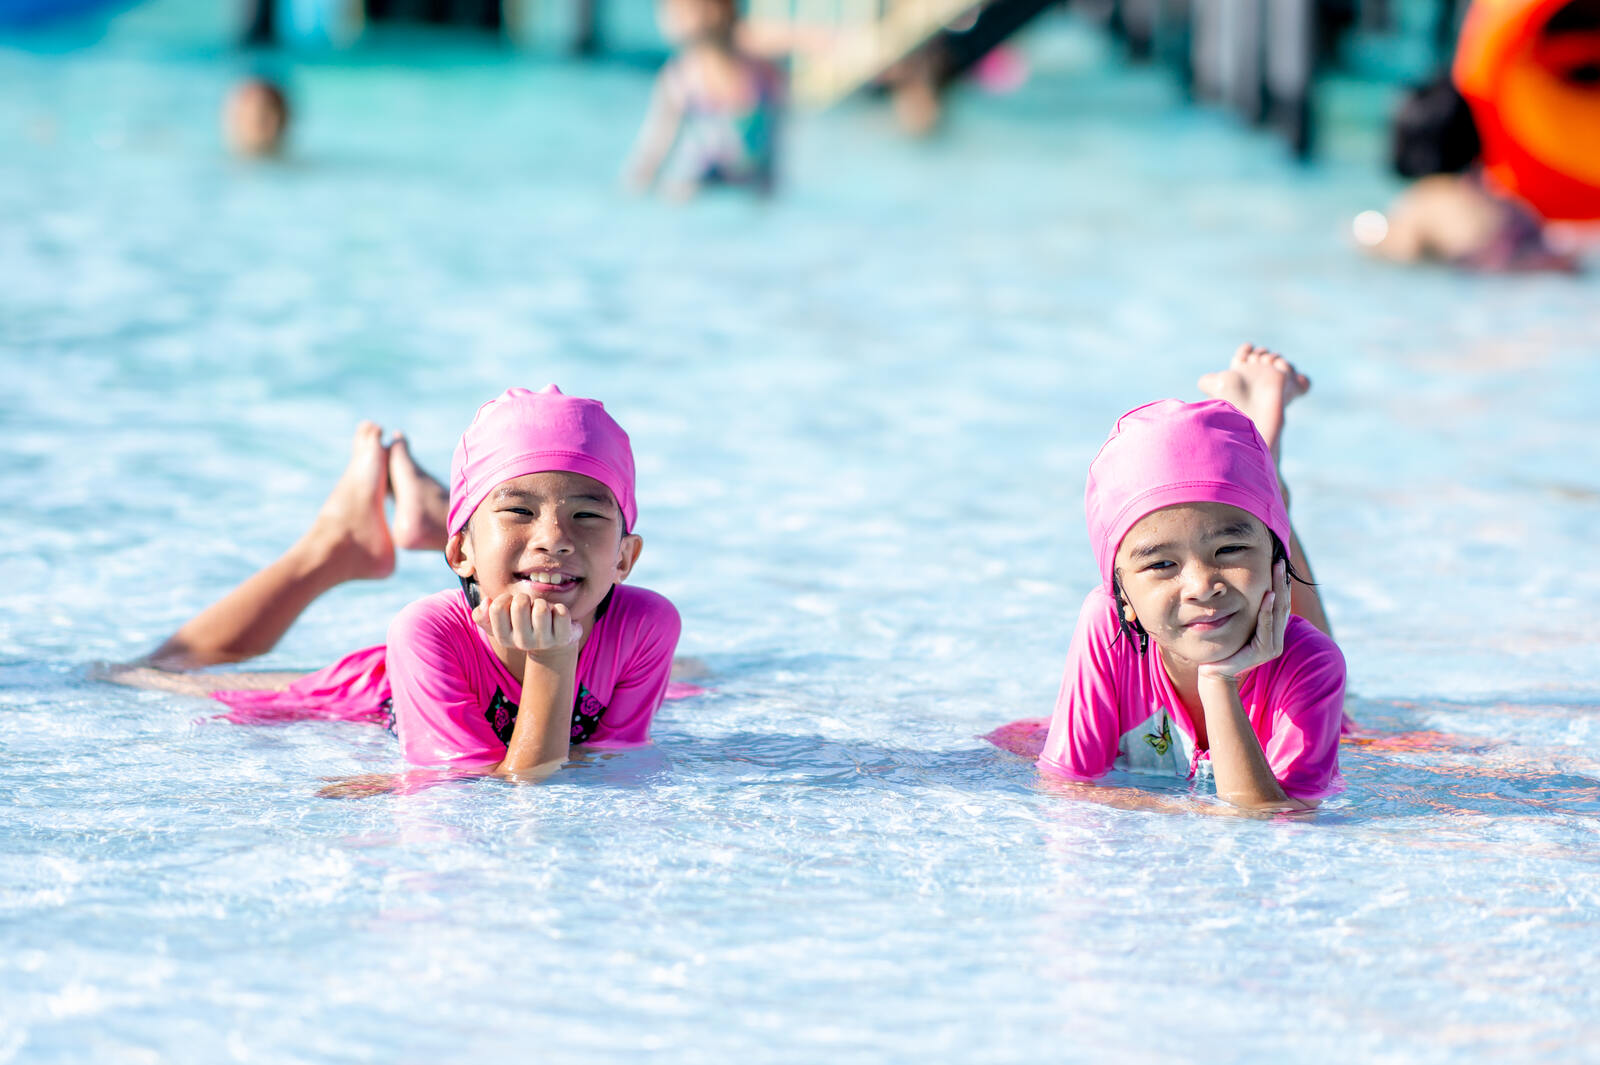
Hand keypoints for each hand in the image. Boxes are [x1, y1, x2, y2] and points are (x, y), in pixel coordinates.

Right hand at [472, 592, 582, 657]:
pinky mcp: (563, 637)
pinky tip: (556, 618)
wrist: (553, 642)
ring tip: (543, 613)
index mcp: (504, 638)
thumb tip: (486, 602)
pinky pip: (561, 612)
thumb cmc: (524, 624)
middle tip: (530, 607)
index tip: (511, 605)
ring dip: (542, 603)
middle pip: (520, 603)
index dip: (505, 598)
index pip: (497, 607)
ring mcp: (544, 642)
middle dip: (525, 598)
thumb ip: (482, 614)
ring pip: (541, 608)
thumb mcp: (500, 621)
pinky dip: (559, 609)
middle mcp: (522, 643)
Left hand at [1198, 560, 1288, 680]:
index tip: (1277, 565)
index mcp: (1271, 629)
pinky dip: (1267, 610)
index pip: (1279, 602)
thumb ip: (1242, 612)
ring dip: (1278, 589)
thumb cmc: (1223, 648)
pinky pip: (1266, 625)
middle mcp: (1275, 636)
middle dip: (1281, 581)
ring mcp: (1273, 644)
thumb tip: (1237, 586)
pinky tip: (1268, 594)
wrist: (1214, 671)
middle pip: (1282, 603)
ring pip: (1279, 611)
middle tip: (1279, 561)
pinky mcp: (1265, 651)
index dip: (1280, 584)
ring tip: (1277, 570)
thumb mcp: (1235, 626)